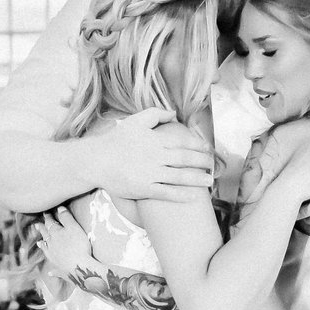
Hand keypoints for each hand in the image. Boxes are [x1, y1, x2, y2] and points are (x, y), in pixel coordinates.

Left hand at [35, 208, 98, 279]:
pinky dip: (51, 271)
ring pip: (46, 250)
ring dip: (43, 245)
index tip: (45, 212)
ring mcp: (54, 258)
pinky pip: (54, 270)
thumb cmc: (78, 245)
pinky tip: (49, 273)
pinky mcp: (60, 269)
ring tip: (39, 243)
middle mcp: (51, 245)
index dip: (48, 217)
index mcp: (55, 234)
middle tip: (37, 225)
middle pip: (45, 235)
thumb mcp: (74, 227)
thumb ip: (66, 217)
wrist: (79, 267)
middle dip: (42, 229)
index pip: (50, 223)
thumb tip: (59, 208)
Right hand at [87, 108, 213, 200]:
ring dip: (197, 179)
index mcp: (156, 140)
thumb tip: (174, 113)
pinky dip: (181, 195)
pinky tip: (193, 196)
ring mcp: (150, 174)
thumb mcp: (135, 121)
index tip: (209, 150)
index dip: (199, 147)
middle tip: (214, 166)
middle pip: (186, 160)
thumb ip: (155, 114)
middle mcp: (156, 157)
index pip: (183, 143)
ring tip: (209, 181)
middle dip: (203, 163)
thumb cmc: (116, 141)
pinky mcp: (144, 189)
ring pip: (180, 177)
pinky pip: (167, 193)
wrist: (96, 160)